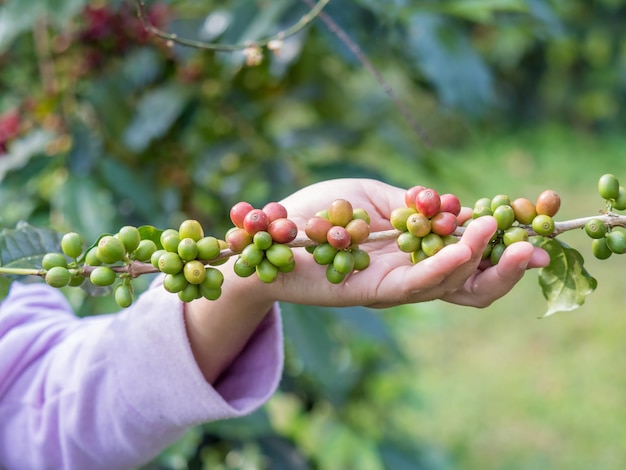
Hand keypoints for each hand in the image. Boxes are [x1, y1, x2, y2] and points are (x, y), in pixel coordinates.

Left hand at [184, 178, 549, 382]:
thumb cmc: (317, 211)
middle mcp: (411, 274)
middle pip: (472, 280)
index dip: (503, 239)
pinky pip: (419, 283)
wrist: (266, 235)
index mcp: (414, 251)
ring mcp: (396, 287)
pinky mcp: (375, 292)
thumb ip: (410, 205)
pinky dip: (447, 266)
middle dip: (509, 264)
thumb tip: (452, 206)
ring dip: (484, 260)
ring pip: (453, 284)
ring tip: (505, 233)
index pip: (468, 251)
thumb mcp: (371, 197)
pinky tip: (467, 247)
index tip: (535, 218)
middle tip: (539, 243)